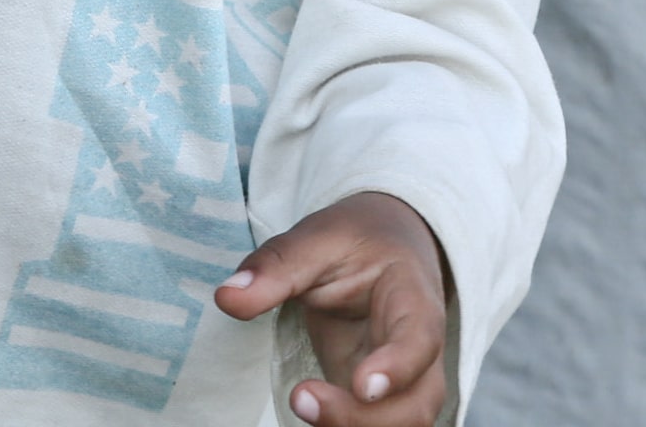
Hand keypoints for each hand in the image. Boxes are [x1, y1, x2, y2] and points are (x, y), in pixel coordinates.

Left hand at [214, 191, 447, 426]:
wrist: (382, 248)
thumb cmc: (355, 242)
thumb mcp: (315, 238)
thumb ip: (275, 268)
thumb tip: (226, 298)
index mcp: (412, 298)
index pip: (420, 339)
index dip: (399, 367)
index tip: (361, 386)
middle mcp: (420, 350)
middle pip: (416, 402)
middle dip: (363, 416)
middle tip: (301, 399)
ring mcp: (405, 380)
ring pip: (403, 423)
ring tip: (300, 407)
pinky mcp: (379, 400)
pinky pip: (372, 426)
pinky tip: (309, 416)